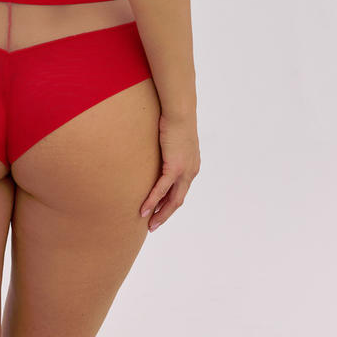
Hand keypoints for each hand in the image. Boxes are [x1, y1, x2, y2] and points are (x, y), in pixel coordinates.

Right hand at [140, 113, 199, 231]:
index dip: (170, 203)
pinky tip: (144, 210)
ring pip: (172, 200)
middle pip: (178, 200)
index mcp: (192, 166)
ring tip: (149, 224)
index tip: (159, 211)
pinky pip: (162, 189)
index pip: (181, 191)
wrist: (180, 111)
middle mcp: (191, 172)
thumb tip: (161, 147)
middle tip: (153, 225)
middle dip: (166, 214)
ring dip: (160, 213)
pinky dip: (153, 201)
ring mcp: (185, 171)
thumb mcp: (175, 138)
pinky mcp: (174, 167)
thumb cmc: (175, 119)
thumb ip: (170, 148)